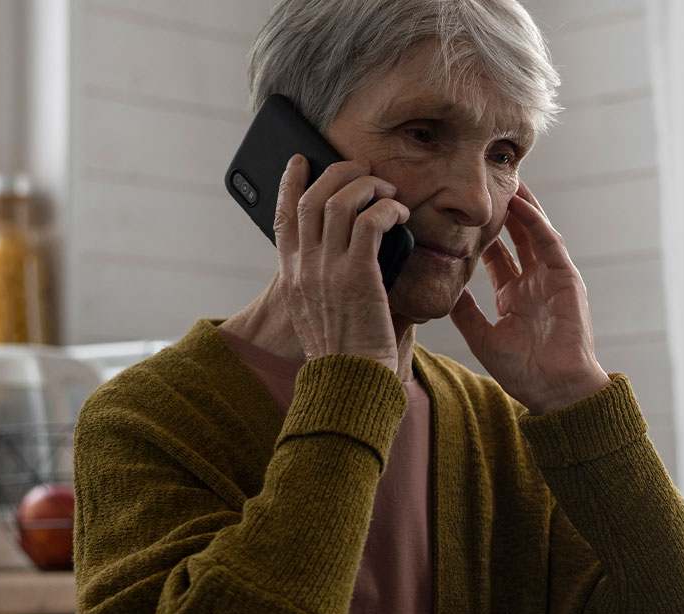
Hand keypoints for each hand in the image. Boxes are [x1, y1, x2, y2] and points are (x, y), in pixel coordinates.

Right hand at [273, 155, 409, 371]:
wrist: (351, 382)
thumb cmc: (346, 352)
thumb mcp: (318, 312)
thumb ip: (323, 280)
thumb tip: (344, 250)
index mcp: (292, 277)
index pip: (283, 216)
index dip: (290, 182)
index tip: (302, 161)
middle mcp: (304, 268)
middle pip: (312, 197)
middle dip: (339, 172)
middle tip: (362, 169)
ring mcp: (328, 270)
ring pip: (341, 202)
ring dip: (368, 186)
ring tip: (388, 190)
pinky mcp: (358, 275)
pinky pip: (371, 222)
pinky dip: (387, 208)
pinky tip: (400, 213)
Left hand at [449, 181, 609, 414]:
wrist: (555, 389)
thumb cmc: (523, 371)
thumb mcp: (481, 337)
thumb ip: (464, 312)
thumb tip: (440, 289)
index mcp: (513, 296)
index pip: (495, 255)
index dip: (480, 234)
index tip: (458, 212)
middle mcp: (532, 282)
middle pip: (515, 236)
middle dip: (502, 211)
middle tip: (485, 183)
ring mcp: (551, 278)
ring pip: (534, 232)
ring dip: (521, 206)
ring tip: (505, 180)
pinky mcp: (567, 278)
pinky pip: (550, 244)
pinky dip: (536, 222)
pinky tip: (520, 204)